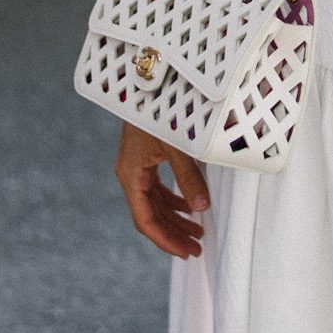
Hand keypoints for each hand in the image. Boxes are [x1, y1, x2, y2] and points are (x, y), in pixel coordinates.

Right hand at [114, 120, 210, 258]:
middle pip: (150, 215)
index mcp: (131, 176)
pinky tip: (190, 205)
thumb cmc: (157, 111)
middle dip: (173, 233)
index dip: (166, 239)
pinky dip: (173, 199)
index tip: (185, 252)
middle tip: (196, 248)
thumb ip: (189, 178)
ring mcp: (136, 165)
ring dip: (175, 217)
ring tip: (197, 231)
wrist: (146, 80)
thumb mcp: (177, 146)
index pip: (145, 220)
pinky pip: (157, 187)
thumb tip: (202, 207)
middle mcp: (130, 174)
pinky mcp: (144, 156)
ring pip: (154, 202)